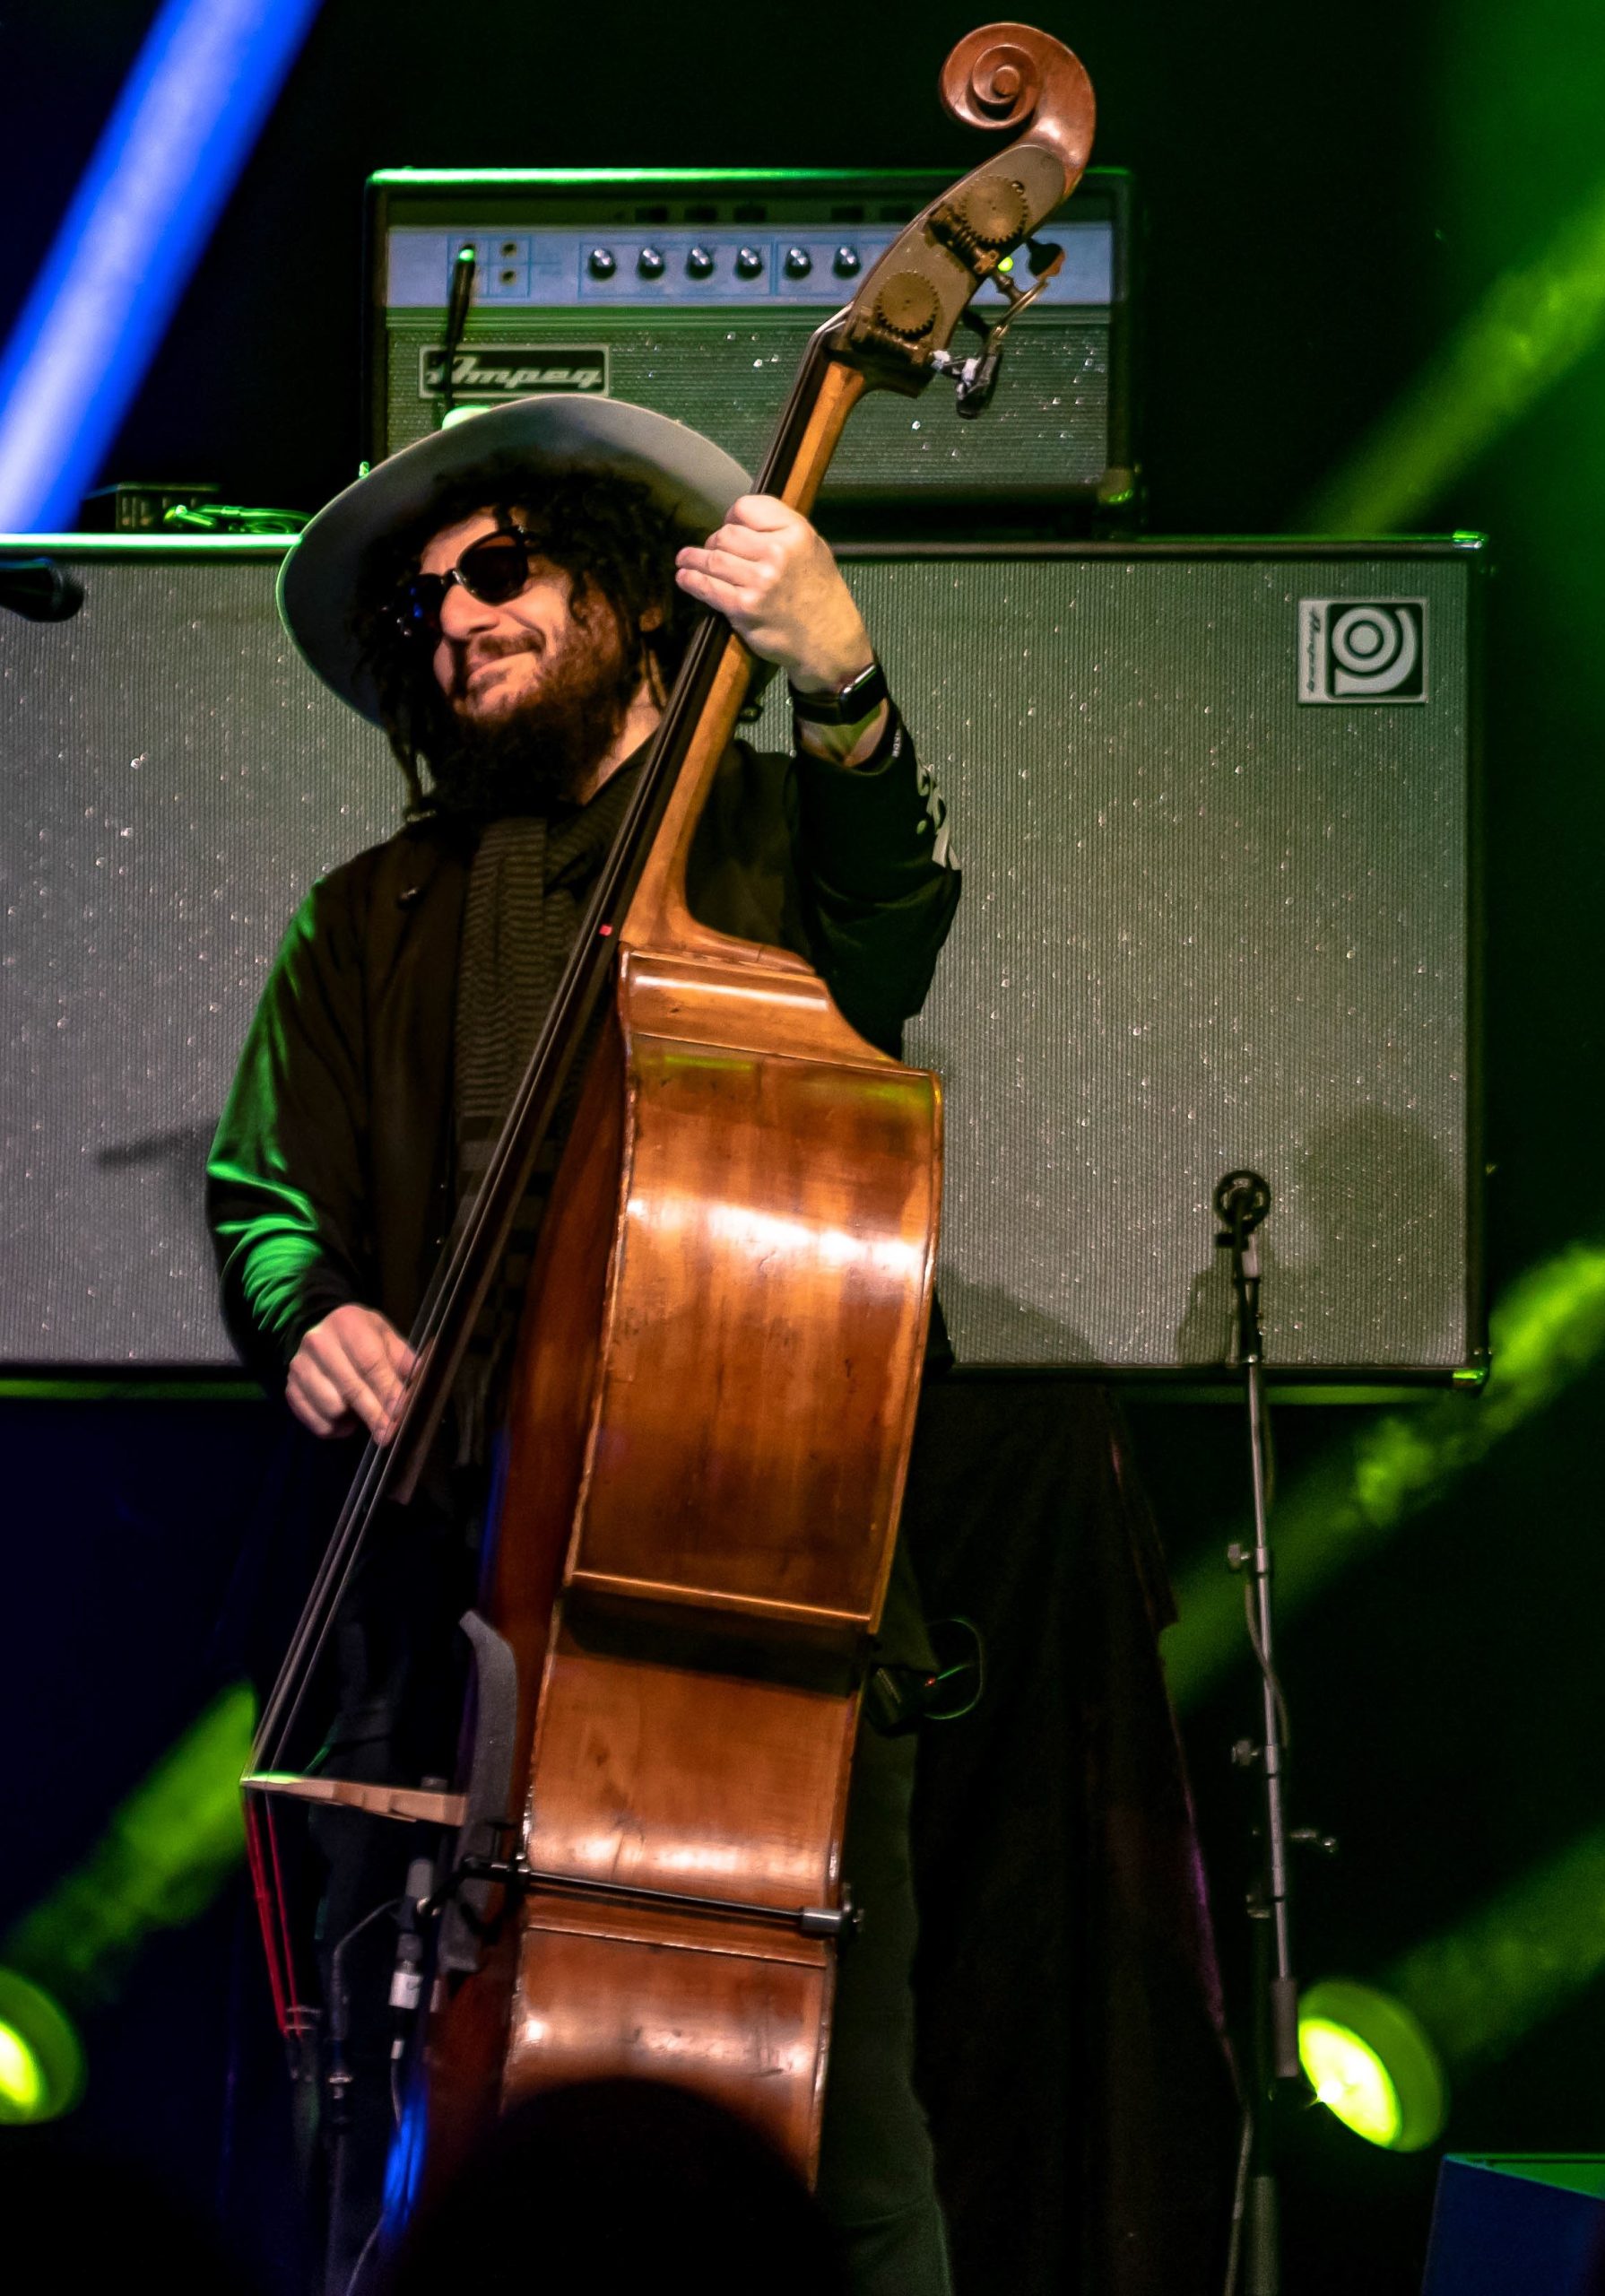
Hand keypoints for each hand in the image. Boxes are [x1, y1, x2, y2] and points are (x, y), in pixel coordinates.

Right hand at [287, 1304, 414, 1443]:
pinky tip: (345, 1418)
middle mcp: (318, 1342)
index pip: (370, 1363)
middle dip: (374, 1414)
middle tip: (389, 1433)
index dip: (387, 1391)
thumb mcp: (386, 1337)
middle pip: (351, 1388)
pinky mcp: (290, 1388)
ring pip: (331, 1407)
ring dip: (351, 1418)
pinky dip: (333, 1427)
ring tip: (362, 1411)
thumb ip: (403, 1359)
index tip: (400, 1414)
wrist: (321, 1330)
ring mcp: (300, 1366)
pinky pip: (315, 1421)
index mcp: (348, 1323)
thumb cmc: (362, 1336)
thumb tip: (421, 1384)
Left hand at [675, 496, 873, 691]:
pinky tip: (685, 577)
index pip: (747, 508)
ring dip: (694, 559)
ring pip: (713, 559)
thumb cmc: (821, 596)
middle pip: (726, 534)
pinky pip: (708, 587)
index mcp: (796, 532)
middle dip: (714, 541)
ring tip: (685, 559)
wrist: (829, 641)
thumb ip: (781, 531)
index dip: (732, 517)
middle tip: (712, 550)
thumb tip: (740, 522)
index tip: (729, 525)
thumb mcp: (813, 549)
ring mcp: (760, 581)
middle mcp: (778, 553)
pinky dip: (691, 581)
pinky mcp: (745, 608)